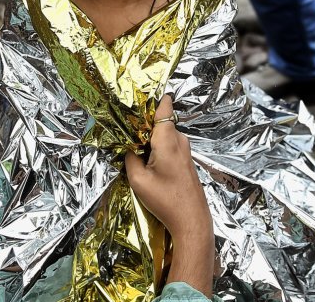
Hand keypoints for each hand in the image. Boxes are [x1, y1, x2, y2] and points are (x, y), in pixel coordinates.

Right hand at [126, 95, 213, 295]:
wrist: (191, 221)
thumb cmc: (165, 200)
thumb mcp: (138, 180)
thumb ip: (130, 158)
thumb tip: (127, 147)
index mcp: (168, 140)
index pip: (164, 108)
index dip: (152, 99)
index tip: (137, 93)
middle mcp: (179, 140)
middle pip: (160, 122)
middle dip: (143, 123)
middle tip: (123, 126)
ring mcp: (185, 150)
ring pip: (163, 135)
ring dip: (149, 138)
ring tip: (131, 145)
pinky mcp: (186, 161)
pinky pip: (169, 145)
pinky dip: (157, 147)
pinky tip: (145, 159)